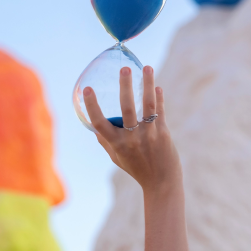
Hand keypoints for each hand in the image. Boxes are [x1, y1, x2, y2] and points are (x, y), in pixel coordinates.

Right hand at [82, 65, 181, 191]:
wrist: (161, 182)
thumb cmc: (136, 168)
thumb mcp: (116, 157)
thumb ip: (106, 142)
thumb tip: (96, 126)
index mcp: (116, 144)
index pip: (99, 123)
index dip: (92, 105)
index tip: (87, 89)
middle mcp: (132, 139)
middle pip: (127, 108)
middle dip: (125, 86)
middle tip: (124, 69)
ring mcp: (149, 135)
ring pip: (148, 105)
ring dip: (148, 84)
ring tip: (148, 68)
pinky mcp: (163, 133)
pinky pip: (160, 111)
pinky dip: (159, 97)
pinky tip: (157, 86)